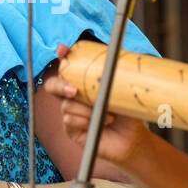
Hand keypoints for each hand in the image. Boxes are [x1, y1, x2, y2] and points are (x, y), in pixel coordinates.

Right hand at [44, 44, 153, 168]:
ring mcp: (70, 114)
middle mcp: (73, 98)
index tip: (62, 49)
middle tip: (73, 90)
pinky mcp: (71, 131)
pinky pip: (69, 120)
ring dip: (87, 110)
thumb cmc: (128, 113)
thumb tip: (113, 57)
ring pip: (66, 105)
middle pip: (53, 86)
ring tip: (108, 114)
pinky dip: (86, 121)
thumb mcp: (122, 91)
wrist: (134, 138)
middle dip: (60, 85)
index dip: (62, 57)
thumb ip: (114, 76)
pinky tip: (102, 123)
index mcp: (83, 85)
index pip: (67, 68)